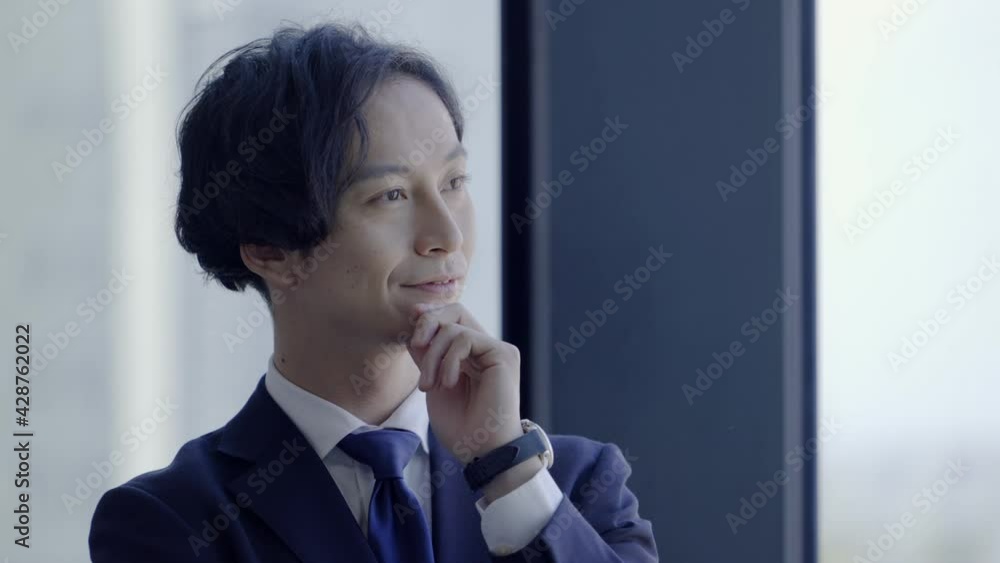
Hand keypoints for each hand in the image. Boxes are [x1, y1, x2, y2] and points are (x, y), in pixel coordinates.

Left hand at [407, 303, 524, 469]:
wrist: (480, 452)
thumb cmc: (460, 427)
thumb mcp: (433, 383)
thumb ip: (427, 354)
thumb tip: (415, 322)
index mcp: (471, 355)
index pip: (451, 319)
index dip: (430, 315)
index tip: (410, 322)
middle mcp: (486, 349)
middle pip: (455, 311)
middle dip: (428, 323)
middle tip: (415, 346)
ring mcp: (497, 350)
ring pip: (454, 328)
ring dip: (432, 355)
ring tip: (429, 385)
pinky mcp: (504, 355)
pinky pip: (465, 339)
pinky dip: (448, 360)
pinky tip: (446, 383)